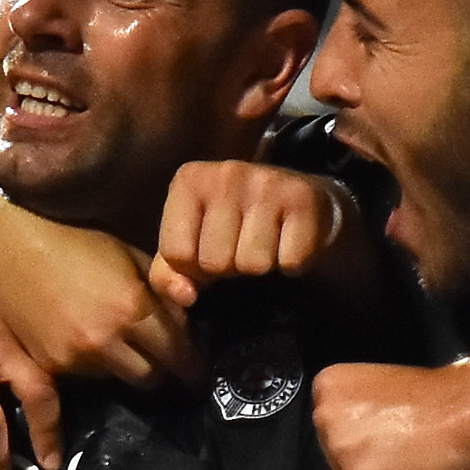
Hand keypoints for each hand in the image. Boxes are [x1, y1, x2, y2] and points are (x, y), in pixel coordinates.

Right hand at [0, 183, 199, 388]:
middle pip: (152, 378)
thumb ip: (163, 292)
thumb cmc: (77, 239)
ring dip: (131, 368)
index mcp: (132, 309)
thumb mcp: (130, 255)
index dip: (194, 367)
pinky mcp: (52, 366)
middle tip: (170, 365)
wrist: (13, 243)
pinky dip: (99, 366)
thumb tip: (188, 321)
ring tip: (129, 350)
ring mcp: (76, 358)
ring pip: (120, 380)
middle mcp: (107, 341)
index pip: (179, 354)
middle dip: (166, 372)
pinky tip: (94, 344)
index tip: (200, 372)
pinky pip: (89, 377)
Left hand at [148, 162, 352, 307]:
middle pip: (215, 262)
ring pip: (253, 263)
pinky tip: (289, 242)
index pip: (177, 254)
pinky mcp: (303, 198)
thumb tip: (186, 296)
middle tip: (242, 246)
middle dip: (229, 266)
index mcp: (188, 181)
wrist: (299, 203)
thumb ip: (167, 276)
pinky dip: (293, 263)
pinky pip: (290, 262)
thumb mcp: (190, 246)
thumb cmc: (234, 228)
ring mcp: (266, 182)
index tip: (210, 247)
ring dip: (261, 265)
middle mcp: (225, 173)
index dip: (195, 266)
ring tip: (265, 243)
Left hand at [313, 359, 469, 469]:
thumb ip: (350, 425)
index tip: (389, 427)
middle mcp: (324, 422)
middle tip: (403, 446)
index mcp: (326, 389)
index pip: (330, 431)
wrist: (467, 409)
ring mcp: (341, 456)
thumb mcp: (375, 395)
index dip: (362, 436)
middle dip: (367, 463)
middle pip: (337, 462)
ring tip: (412, 461)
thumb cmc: (431, 397)